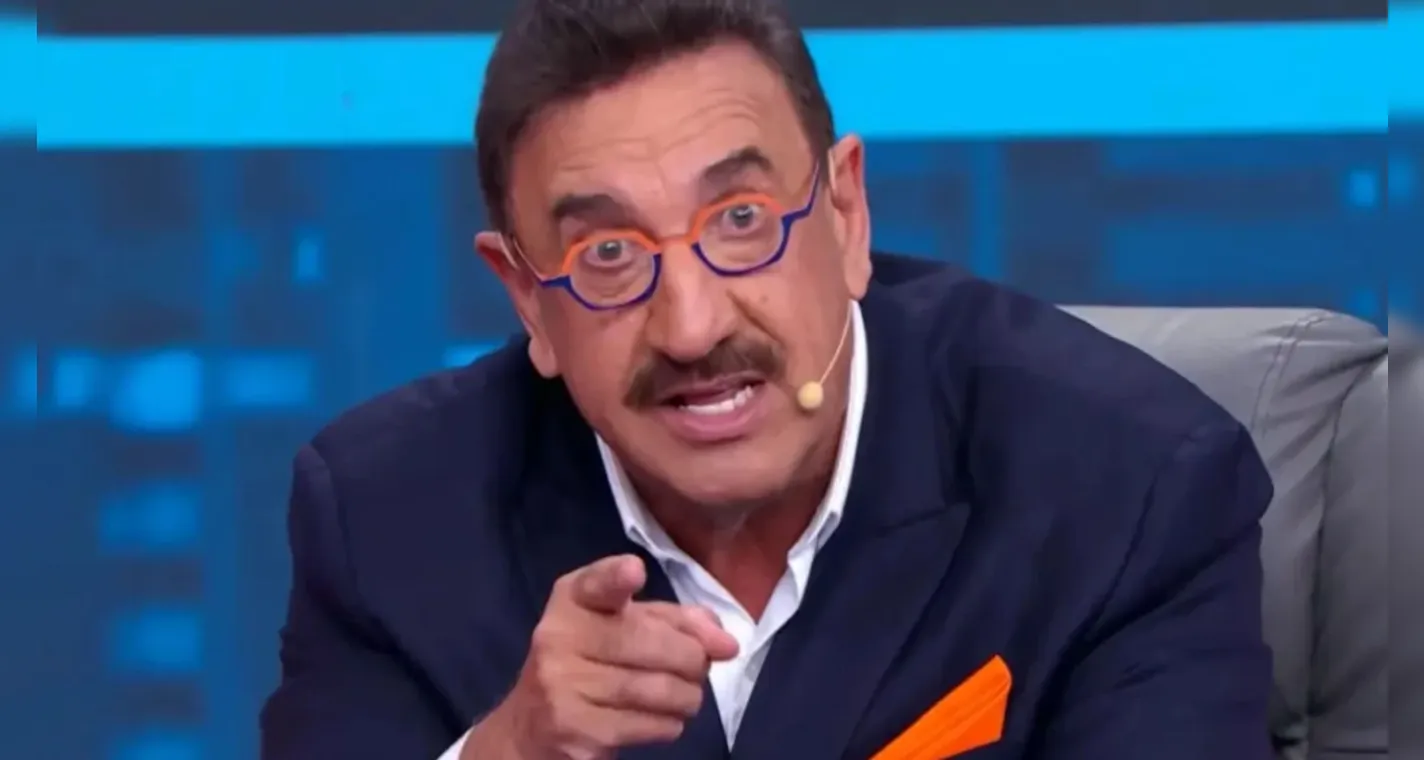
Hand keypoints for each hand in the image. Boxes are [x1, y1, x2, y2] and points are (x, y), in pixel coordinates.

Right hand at [472, 554, 739, 759]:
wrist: (533, 727)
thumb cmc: (593, 663)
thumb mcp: (628, 626)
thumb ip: (676, 621)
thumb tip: (725, 641)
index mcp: (573, 600)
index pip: (595, 584)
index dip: (616, 577)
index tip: (635, 571)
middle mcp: (558, 637)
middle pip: (650, 642)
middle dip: (693, 658)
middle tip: (698, 668)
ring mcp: (562, 686)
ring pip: (657, 689)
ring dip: (688, 696)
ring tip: (685, 696)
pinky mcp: (575, 731)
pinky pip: (650, 725)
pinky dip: (670, 724)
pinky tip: (661, 719)